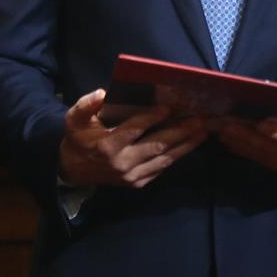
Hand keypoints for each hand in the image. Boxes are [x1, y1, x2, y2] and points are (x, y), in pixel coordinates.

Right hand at [58, 89, 207, 188]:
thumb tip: (102, 93)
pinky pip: (161, 168)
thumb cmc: (78, 139)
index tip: (168, 107)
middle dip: (180, 132)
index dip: (151, 118)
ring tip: (202, 131)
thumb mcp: (74, 119)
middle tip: (199, 119)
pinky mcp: (138, 183)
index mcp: (107, 146)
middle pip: (156, 145)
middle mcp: (122, 163)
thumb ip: (85, 105)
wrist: (73, 171)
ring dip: (185, 145)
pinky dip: (176, 156)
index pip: (134, 130)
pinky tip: (189, 144)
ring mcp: (132, 176)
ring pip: (164, 159)